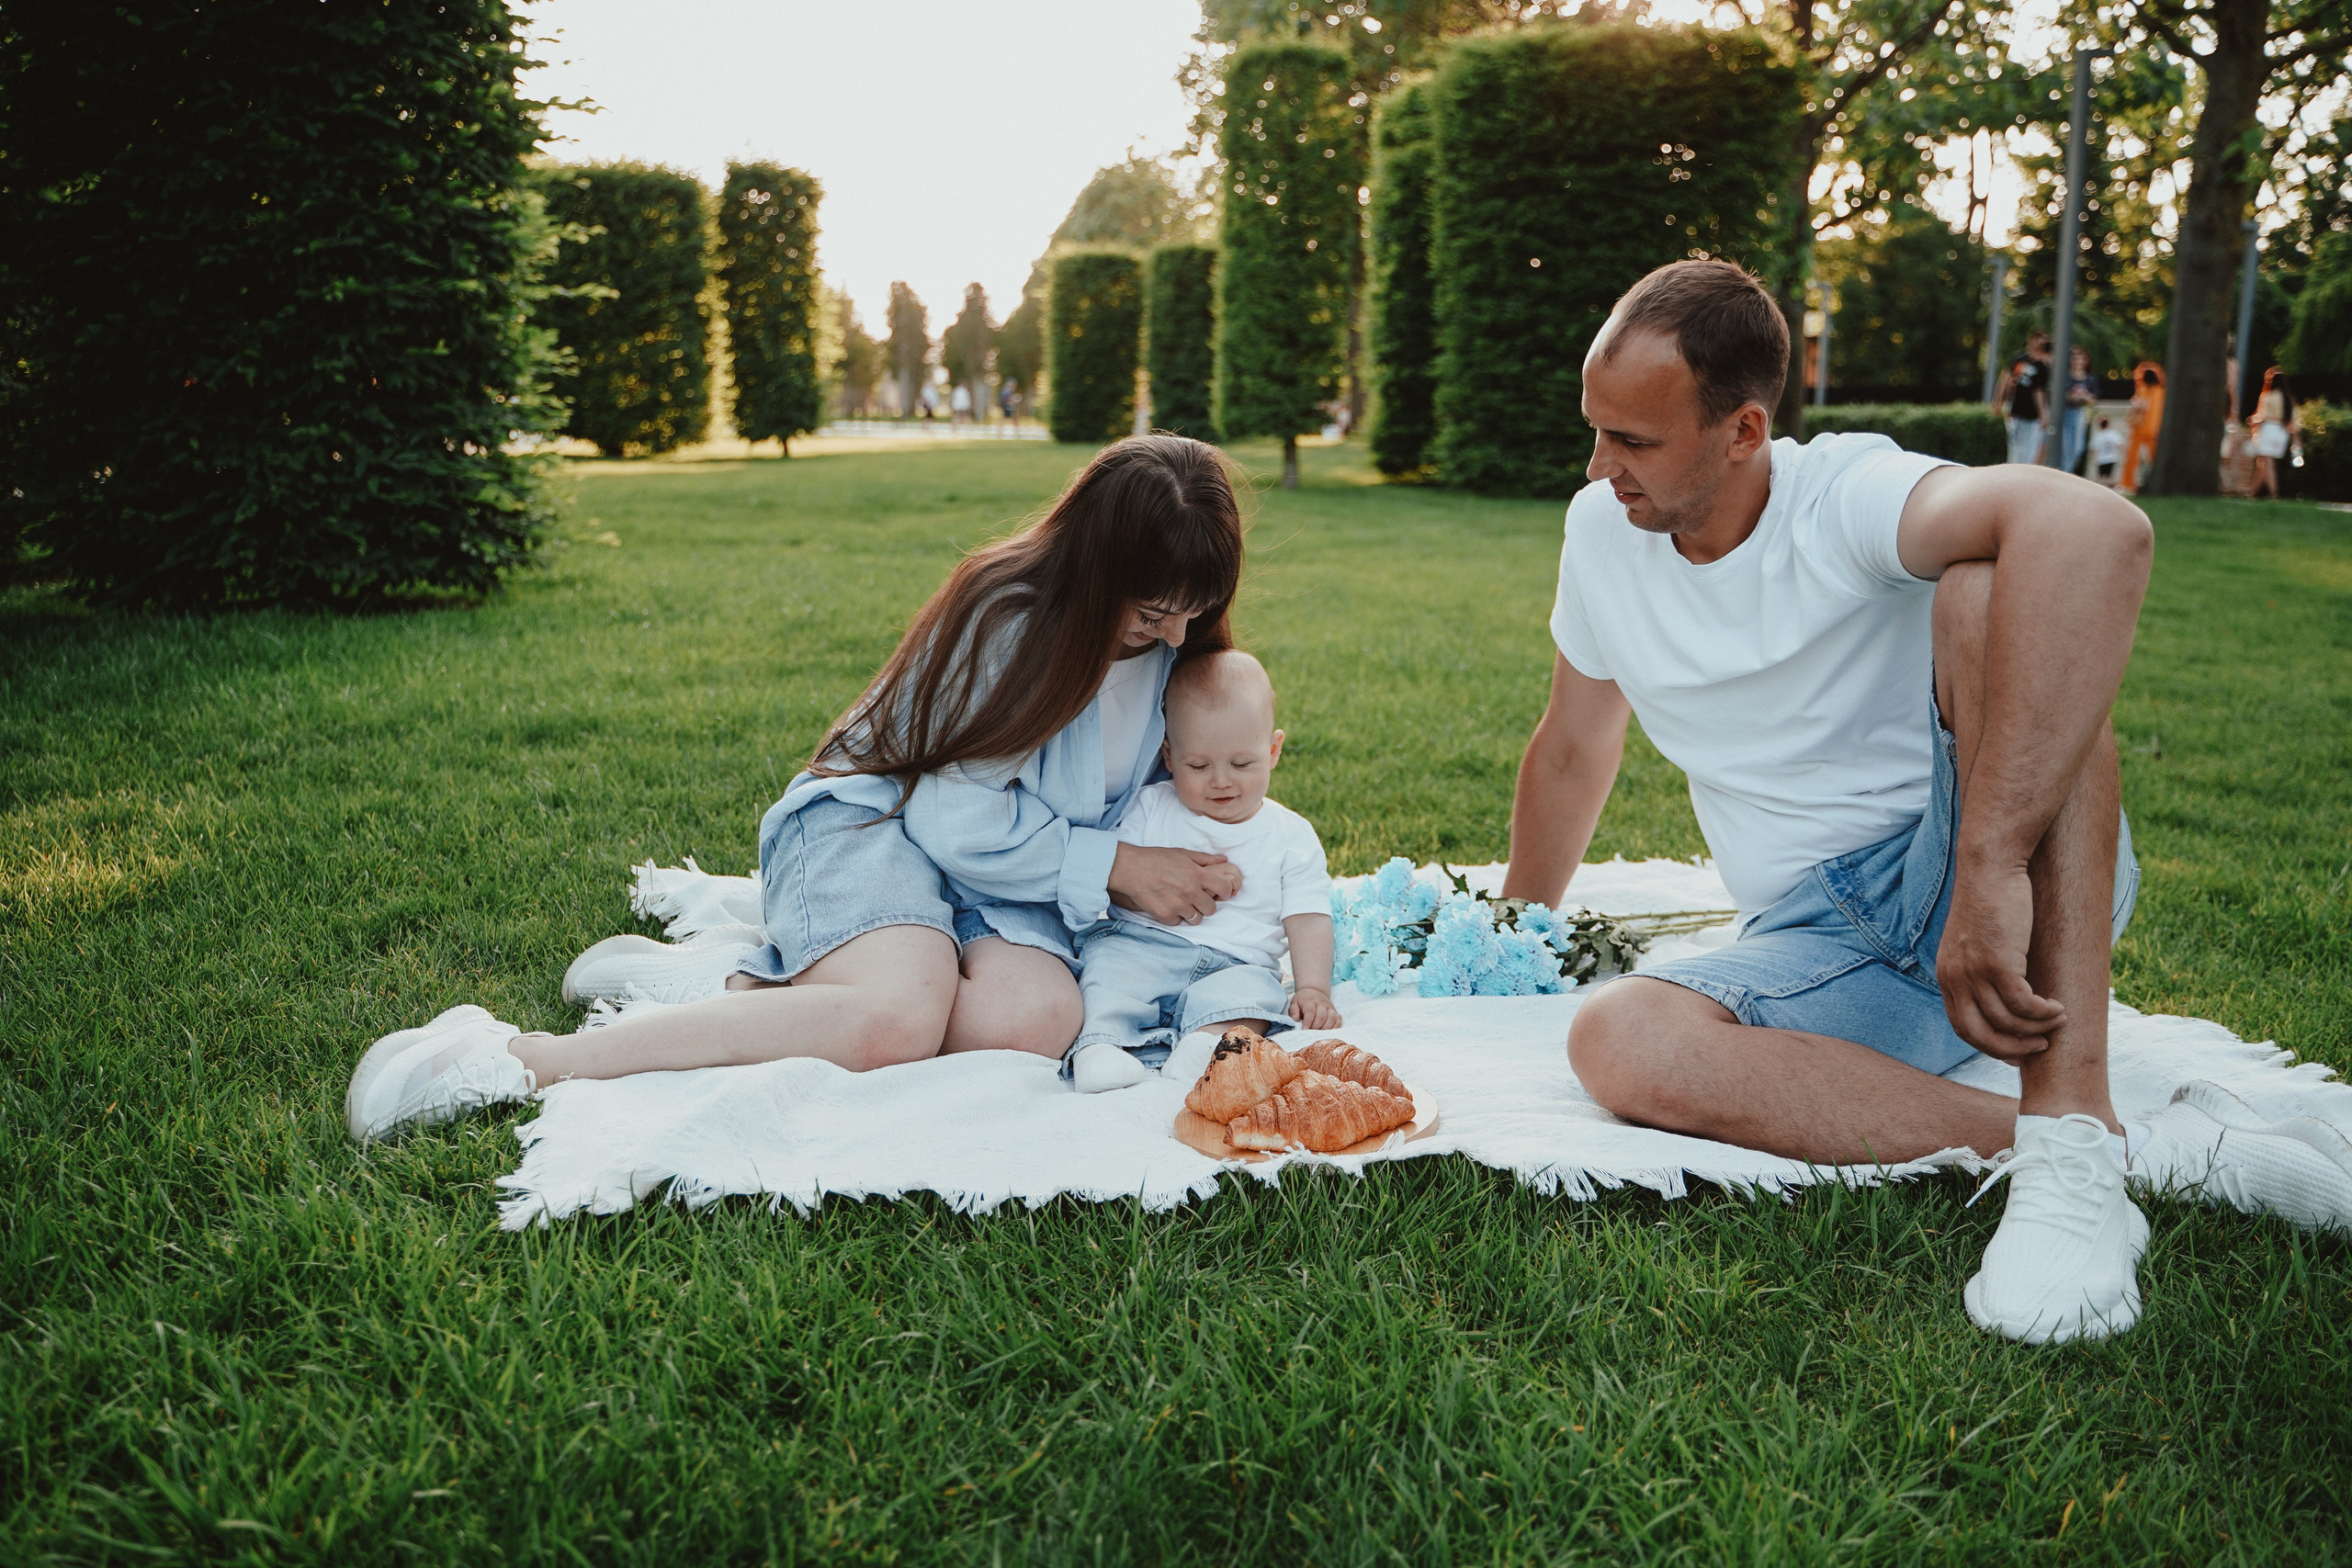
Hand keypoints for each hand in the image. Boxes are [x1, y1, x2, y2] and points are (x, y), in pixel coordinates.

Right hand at [1107, 844, 1239, 925]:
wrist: (1130, 868)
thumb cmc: (1155, 858)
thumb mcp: (1182, 853)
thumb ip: (1205, 858)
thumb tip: (1224, 859)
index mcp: (1197, 875)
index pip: (1224, 889)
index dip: (1225, 891)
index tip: (1219, 892)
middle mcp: (1190, 892)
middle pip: (1211, 909)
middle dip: (1206, 905)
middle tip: (1196, 899)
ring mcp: (1178, 905)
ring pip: (1196, 919)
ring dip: (1191, 913)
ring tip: (1181, 903)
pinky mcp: (1165, 915)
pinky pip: (1178, 922)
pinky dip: (1174, 916)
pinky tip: (1167, 905)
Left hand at [1287, 987, 1341, 1029]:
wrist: (1314, 991)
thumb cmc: (1303, 1001)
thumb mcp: (1294, 1003)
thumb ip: (1293, 1011)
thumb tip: (1295, 1019)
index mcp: (1310, 1002)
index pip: (1310, 1011)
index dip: (1308, 1021)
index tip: (1305, 1029)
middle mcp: (1322, 1004)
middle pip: (1321, 1016)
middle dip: (1316, 1026)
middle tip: (1311, 1032)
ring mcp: (1330, 1008)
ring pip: (1331, 1018)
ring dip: (1325, 1028)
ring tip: (1318, 1032)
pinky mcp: (1336, 1012)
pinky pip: (1338, 1021)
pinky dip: (1334, 1028)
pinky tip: (1327, 1032)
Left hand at [1936, 859, 2064, 1058]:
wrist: (1990, 868)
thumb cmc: (1990, 902)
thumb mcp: (1976, 943)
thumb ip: (1981, 970)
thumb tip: (2007, 996)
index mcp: (1946, 976)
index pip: (1962, 1026)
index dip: (1989, 1044)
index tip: (2014, 1051)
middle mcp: (1954, 978)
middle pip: (1978, 1034)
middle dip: (2011, 1047)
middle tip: (2038, 1047)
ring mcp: (1973, 972)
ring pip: (2006, 1020)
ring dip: (2036, 1027)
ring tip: (2057, 1020)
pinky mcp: (1997, 963)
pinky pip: (2022, 1003)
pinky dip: (2042, 1012)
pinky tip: (2056, 1007)